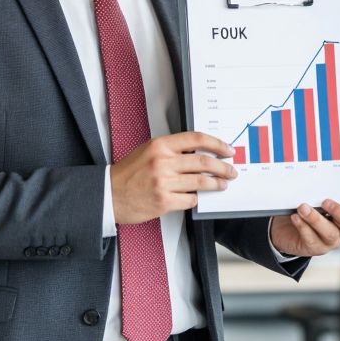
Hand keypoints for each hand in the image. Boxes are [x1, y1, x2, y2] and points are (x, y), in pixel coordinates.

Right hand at [111, 132, 236, 224]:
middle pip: (204, 162)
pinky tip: (197, 197)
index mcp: (160, 145)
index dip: (217, 144)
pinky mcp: (164, 201)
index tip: (227, 150)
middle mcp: (163, 162)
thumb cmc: (127, 174)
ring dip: (216, 183)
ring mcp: (164, 182)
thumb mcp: (148, 151)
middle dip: (223, 167)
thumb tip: (200, 153)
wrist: (108, 195)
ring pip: (201, 182)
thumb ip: (172, 150)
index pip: (196, 139)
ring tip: (222, 184)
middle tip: (231, 170)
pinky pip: (190, 199)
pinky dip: (196, 198)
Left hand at [270, 199, 339, 256]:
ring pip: (329, 233)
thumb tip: (316, 181)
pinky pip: (311, 239)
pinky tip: (295, 217)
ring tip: (303, 208)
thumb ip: (320, 192)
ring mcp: (329, 241)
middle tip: (325, 202)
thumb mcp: (314, 198)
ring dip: (316, 219)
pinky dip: (303, 226)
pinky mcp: (314, 248)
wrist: (286, 227)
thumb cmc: (305, 208)